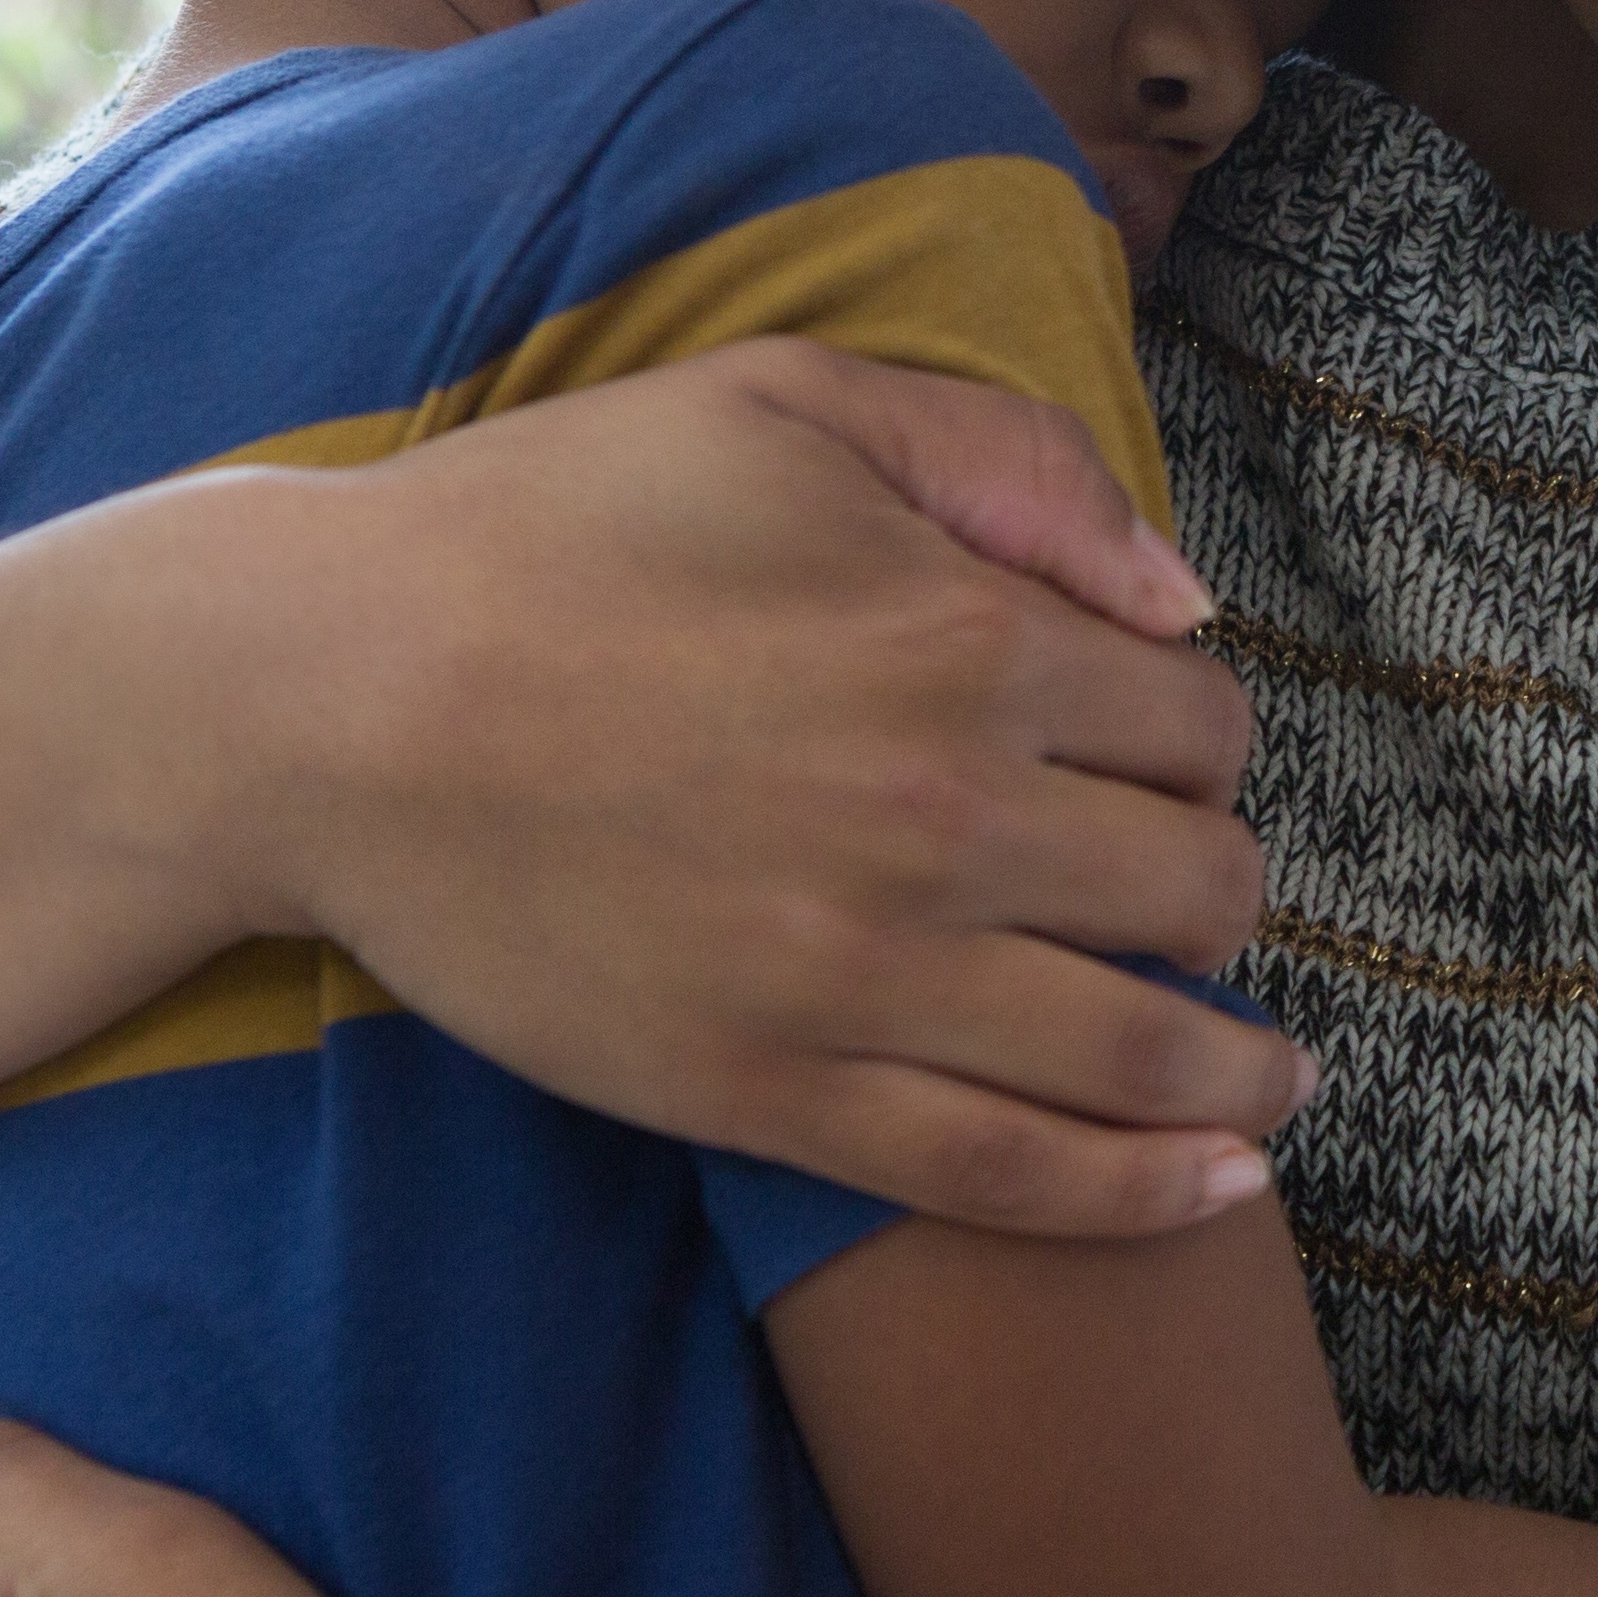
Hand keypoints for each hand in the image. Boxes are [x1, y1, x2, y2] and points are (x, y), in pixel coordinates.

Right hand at [186, 341, 1314, 1238]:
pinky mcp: (772, 1090)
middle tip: (1183, 900)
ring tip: (1274, 1087)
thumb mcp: (788, 403)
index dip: (1203, 741)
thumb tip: (1182, 596)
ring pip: (1143, 1051)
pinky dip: (1143, 1193)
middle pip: (1202, 887)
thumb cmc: (550, 527)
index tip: (1161, 762)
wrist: (323, 695)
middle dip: (1220, 891)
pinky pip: (1010, 1171)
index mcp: (970, 642)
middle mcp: (949, 818)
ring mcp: (864, 971)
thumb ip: (1011, 466)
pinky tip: (1220, 1188)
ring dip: (1243, 1076)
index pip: (1202, 721)